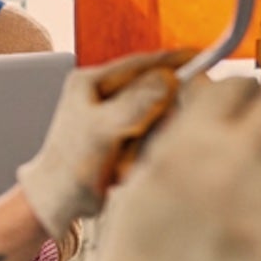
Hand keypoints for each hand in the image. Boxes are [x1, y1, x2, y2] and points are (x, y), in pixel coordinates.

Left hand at [17, 50, 190, 237]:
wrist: (57, 202)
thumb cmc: (69, 169)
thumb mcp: (102, 132)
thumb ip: (134, 105)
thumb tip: (167, 79)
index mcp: (91, 81)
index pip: (142, 63)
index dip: (175, 60)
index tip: (204, 58)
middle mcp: (102, 92)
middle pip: (153, 87)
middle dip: (161, 111)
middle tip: (157, 133)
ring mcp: (113, 112)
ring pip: (155, 113)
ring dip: (152, 136)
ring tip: (128, 158)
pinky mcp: (122, 133)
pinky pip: (150, 133)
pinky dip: (146, 148)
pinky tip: (128, 164)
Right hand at [54, 78, 260, 260]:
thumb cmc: (133, 257)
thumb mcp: (142, 180)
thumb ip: (182, 140)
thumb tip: (212, 103)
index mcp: (188, 141)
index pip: (238, 86)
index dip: (242, 99)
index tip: (244, 111)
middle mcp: (230, 160)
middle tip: (254, 164)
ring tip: (246, 230)